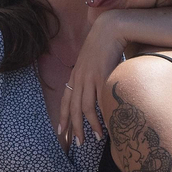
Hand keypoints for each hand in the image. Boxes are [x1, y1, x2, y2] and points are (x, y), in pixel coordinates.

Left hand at [61, 13, 124, 144]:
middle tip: (75, 143)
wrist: (110, 29)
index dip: (62, 117)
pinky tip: (103, 125)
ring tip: (93, 138)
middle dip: (73, 127)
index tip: (60, 132)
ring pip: (85, 108)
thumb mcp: (92, 61)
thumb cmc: (104, 43)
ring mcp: (90, 78)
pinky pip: (100, 101)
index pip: (66, 100)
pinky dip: (101, 115)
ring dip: (88, 125)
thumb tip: (95, 87)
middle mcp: (79, 78)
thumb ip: (90, 75)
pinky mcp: (102, 77)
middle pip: (73, 108)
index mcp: (76, 75)